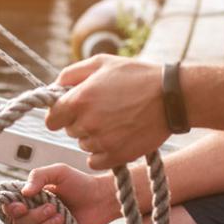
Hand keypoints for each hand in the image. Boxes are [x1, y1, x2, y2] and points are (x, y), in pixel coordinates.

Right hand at [3, 163, 118, 223]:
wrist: (101, 200)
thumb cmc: (80, 183)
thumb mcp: (59, 172)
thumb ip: (38, 176)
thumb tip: (23, 193)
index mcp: (31, 197)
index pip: (10, 206)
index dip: (12, 209)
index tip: (22, 206)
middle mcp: (33, 213)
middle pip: (19, 223)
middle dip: (35, 216)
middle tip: (54, 207)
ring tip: (62, 217)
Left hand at [44, 54, 171, 170]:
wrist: (171, 97)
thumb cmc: (137, 76)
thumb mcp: (102, 63)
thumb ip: (72, 73)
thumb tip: (55, 86)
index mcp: (79, 99)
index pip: (52, 119)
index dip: (61, 114)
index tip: (72, 110)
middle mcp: (87, 122)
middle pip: (70, 131)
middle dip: (80, 122)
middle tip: (102, 110)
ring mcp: (101, 141)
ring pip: (84, 145)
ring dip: (93, 136)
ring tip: (115, 121)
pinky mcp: (116, 156)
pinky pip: (95, 160)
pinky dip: (102, 152)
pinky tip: (116, 137)